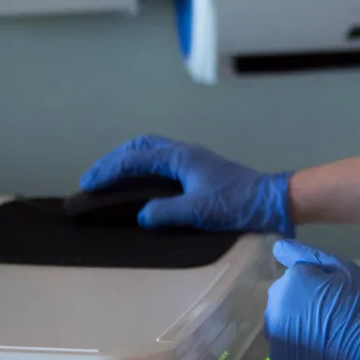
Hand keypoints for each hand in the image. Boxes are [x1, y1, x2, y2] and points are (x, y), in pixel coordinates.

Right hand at [79, 135, 293, 236]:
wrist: (272, 200)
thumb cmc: (238, 204)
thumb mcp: (201, 211)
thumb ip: (168, 212)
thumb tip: (141, 214)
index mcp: (182, 158)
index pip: (136, 158)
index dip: (109, 170)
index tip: (88, 184)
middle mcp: (185, 153)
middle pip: (141, 146)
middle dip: (114, 159)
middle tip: (93, 179)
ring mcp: (193, 159)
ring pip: (152, 150)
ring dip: (128, 160)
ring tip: (109, 179)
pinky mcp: (199, 169)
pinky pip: (162, 160)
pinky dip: (142, 167)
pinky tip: (140, 184)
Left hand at [266, 239, 359, 359]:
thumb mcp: (344, 270)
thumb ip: (308, 255)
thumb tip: (278, 246)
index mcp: (290, 281)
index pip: (295, 274)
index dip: (317, 284)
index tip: (336, 295)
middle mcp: (274, 307)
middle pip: (285, 298)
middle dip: (303, 302)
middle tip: (333, 314)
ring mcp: (275, 337)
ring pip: (282, 322)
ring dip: (297, 324)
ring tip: (326, 334)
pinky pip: (284, 348)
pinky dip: (297, 348)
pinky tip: (319, 351)